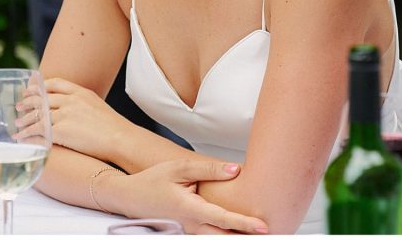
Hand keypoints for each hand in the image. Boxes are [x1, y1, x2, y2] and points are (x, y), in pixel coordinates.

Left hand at [18, 77, 131, 161]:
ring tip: (17, 124)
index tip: (32, 90)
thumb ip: (83, 104)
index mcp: (81, 92)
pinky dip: (28, 135)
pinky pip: (39, 131)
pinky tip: (22, 138)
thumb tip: (72, 110)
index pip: (56, 83)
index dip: (41, 86)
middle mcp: (71, 100)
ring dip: (25, 120)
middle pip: (43, 98)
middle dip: (28, 101)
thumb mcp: (98, 106)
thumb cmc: (114, 127)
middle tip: (19, 106)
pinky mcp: (62, 131)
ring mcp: (66, 115)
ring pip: (38, 115)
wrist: (121, 139)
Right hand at [107, 160, 268, 234]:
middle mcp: (191, 225)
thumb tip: (235, 169)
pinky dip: (225, 235)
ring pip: (217, 239)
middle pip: (224, 237)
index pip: (223, 219)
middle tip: (271, 235)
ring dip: (236, 237)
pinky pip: (210, 236)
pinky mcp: (189, 231)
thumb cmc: (153, 180)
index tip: (263, 227)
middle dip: (245, 238)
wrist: (130, 197)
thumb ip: (208, 169)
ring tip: (259, 235)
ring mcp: (189, 231)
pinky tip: (238, 232)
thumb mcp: (179, 168)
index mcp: (190, 209)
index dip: (244, 224)